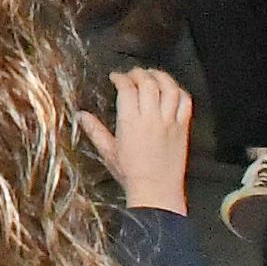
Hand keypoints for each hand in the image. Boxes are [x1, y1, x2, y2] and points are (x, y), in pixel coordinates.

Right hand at [79, 66, 194, 215]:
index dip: (120, 78)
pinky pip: (186, 102)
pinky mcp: (183, 128)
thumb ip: (95, 131)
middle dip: (139, 73)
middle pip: (148, 82)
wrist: (156, 192)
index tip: (116, 77)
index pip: (127, 88)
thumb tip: (81, 116)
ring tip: (153, 75)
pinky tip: (172, 90)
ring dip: (160, 76)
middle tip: (132, 74)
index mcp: (131, 122)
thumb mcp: (108, 152)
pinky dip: (179, 91)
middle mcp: (151, 118)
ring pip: (169, 88)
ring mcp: (169, 122)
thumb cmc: (131, 175)